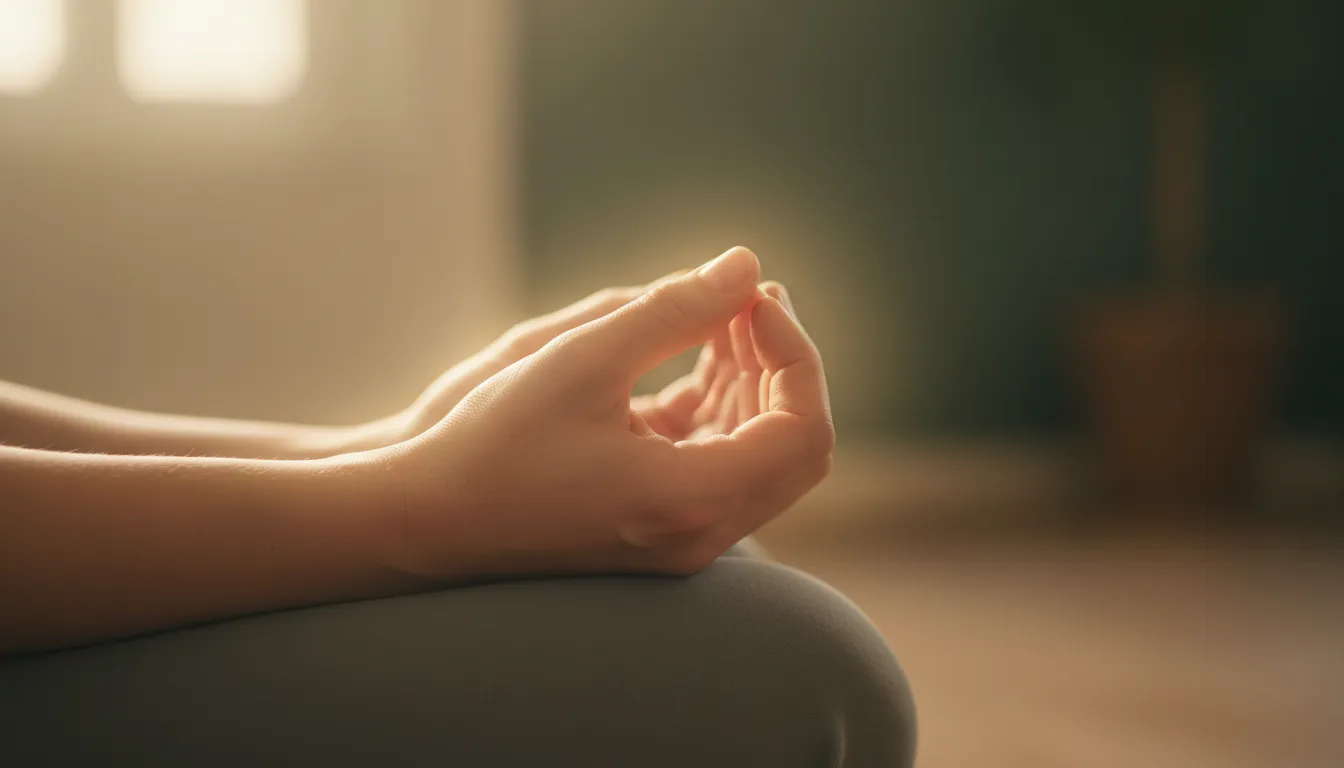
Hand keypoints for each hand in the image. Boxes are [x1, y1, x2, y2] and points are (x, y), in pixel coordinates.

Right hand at [374, 247, 834, 578]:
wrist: (426, 518)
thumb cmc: (492, 441)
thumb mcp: (581, 359)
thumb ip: (673, 309)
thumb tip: (744, 265)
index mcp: (693, 500)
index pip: (803, 428)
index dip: (796, 352)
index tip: (753, 298)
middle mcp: (701, 532)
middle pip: (794, 444)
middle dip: (782, 362)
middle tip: (750, 298)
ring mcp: (681, 535)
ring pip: (758, 451)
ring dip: (752, 378)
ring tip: (722, 311)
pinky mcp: (655, 522)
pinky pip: (715, 460)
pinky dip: (717, 404)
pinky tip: (697, 348)